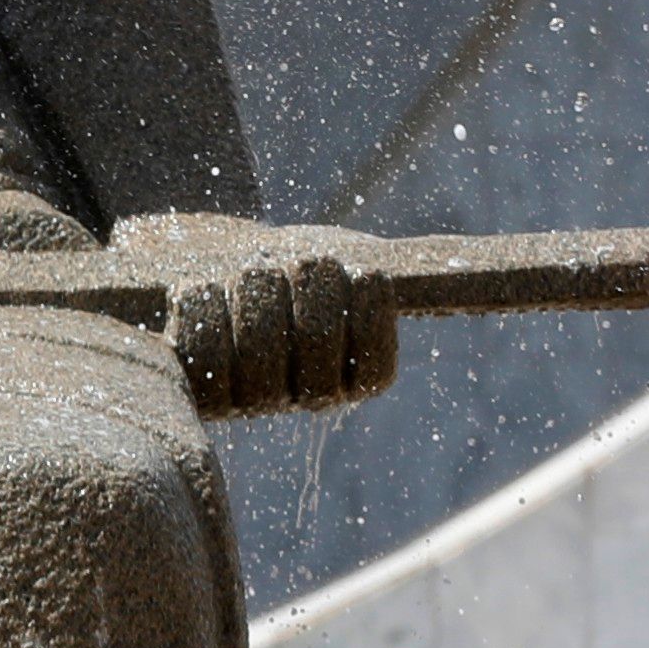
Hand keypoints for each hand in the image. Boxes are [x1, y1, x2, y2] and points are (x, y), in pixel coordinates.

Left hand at [110, 214, 401, 416]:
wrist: (187, 256)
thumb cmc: (275, 253)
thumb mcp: (331, 252)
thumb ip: (380, 264)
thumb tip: (461, 263)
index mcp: (337, 370)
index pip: (372, 373)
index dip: (371, 321)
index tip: (362, 271)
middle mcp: (292, 394)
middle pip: (318, 364)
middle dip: (312, 293)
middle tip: (301, 259)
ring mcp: (240, 395)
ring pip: (262, 359)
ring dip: (258, 294)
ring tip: (252, 268)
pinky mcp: (187, 381)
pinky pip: (204, 357)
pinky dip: (205, 308)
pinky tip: (201, 286)